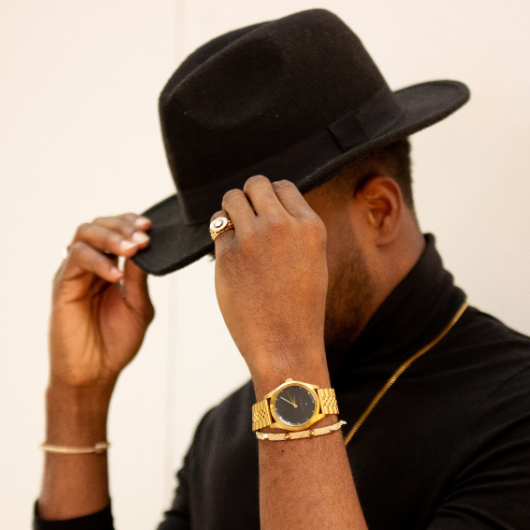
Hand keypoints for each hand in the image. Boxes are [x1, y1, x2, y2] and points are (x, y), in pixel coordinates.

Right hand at [49, 213, 154, 394]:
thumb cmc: (115, 343)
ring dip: (110, 237)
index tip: (149, 227)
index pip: (114, 231)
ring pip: (84, 235)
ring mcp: (74, 274)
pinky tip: (116, 275)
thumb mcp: (138, 308)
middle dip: (122, 226)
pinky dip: (98, 261)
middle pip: (97, 226)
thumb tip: (143, 249)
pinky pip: (76, 260)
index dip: (129, 223)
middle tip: (143, 237)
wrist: (94, 373)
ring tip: (133, 249)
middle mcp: (88, 266)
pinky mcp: (62, 286)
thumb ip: (139, 279)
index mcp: (107, 268)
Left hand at [213, 176, 328, 393]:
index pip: (283, 187)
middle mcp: (282, 226)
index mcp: (310, 226)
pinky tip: (230, 256)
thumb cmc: (299, 308)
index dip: (272, 198)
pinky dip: (221, 236)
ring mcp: (253, 238)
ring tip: (237, 233)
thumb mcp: (312, 260)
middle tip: (249, 221)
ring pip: (232, 198)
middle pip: (256, 184)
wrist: (285, 344)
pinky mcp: (227, 254)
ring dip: (231, 210)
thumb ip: (294, 229)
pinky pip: (217, 227)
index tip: (268, 216)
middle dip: (250, 198)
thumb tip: (266, 205)